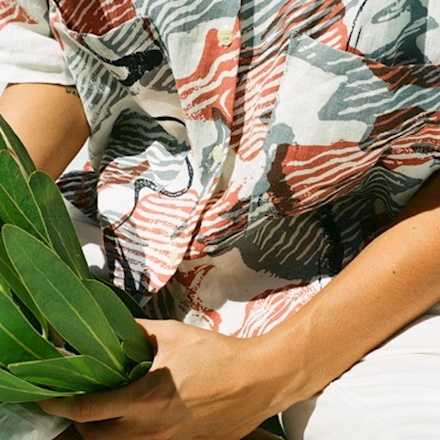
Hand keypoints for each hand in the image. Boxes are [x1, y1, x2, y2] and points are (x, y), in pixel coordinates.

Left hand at [40, 320, 278, 438]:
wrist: (256, 380)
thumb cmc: (216, 355)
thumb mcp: (174, 334)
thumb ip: (140, 331)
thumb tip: (117, 328)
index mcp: (145, 399)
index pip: (89, 410)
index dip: (61, 404)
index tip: (47, 396)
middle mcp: (150, 430)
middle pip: (97, 438)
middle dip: (81, 423)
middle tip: (81, 401)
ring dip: (107, 430)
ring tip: (110, 407)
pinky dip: (135, 432)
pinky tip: (145, 412)